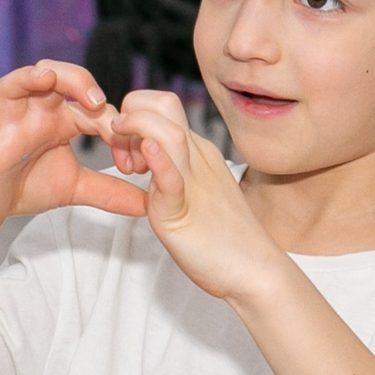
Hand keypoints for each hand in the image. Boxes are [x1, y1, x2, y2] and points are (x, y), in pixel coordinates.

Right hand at [0, 60, 145, 231]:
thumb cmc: (29, 185)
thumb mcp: (76, 188)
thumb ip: (110, 191)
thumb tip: (149, 204)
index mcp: (58, 117)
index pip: (89, 106)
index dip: (113, 127)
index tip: (130, 160)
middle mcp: (33, 112)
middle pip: (52, 75)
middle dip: (75, 79)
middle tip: (95, 99)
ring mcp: (5, 124)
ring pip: (11, 85)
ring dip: (27, 78)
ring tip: (44, 79)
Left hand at [100, 89, 295, 302]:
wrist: (254, 269)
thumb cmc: (223, 237)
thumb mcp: (195, 191)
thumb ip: (172, 172)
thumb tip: (148, 162)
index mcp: (198, 152)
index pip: (163, 106)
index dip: (136, 113)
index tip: (125, 146)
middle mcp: (197, 158)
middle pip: (164, 104)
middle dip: (131, 111)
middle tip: (120, 151)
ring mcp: (192, 182)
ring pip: (167, 132)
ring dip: (135, 130)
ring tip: (126, 161)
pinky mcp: (183, 211)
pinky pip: (171, 177)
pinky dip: (158, 161)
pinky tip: (147, 153)